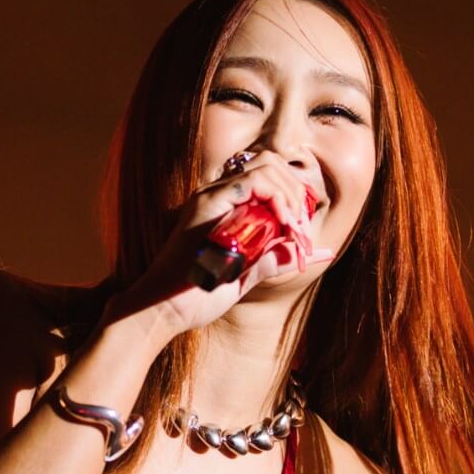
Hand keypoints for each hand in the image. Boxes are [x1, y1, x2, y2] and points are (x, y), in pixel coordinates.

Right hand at [111, 151, 334, 336]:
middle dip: (296, 190)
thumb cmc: (196, 297)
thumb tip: (310, 254)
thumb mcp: (244, 276)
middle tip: (302, 226)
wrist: (163, 309)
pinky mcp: (208, 203)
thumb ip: (272, 260)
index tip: (302, 228)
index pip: (268, 176)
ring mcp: (210, 196)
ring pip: (266, 166)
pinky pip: (254, 181)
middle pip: (270, 164)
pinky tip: (284, 223)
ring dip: (290, 193)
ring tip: (295, 226)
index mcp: (223, 206)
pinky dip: (277, 197)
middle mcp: (216, 194)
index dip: (293, 194)